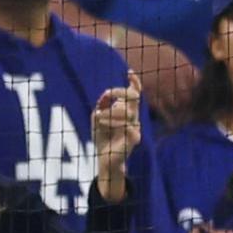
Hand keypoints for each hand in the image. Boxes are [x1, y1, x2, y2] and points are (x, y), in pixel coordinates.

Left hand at [91, 71, 143, 199]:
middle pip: (133, 98)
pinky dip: (111, 123)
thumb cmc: (103, 138)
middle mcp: (134, 118)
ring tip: (97, 118)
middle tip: (108, 94)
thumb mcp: (97, 117)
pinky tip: (101, 125)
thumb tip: (105, 95)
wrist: (105, 159)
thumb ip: (101, 104)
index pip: (135, 94)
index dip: (135, 83)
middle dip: (120, 92)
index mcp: (128, 112)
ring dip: (110, 112)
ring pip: (127, 111)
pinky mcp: (134, 139)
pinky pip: (128, 126)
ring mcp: (135, 128)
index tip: (129, 73)